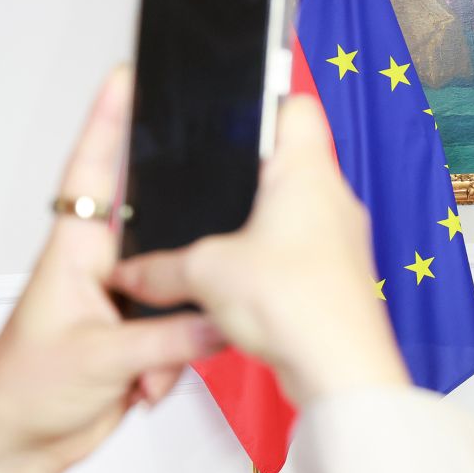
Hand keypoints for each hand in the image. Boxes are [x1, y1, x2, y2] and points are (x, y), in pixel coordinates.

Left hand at [0, 71, 225, 472]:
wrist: (14, 451)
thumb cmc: (24, 391)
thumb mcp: (101, 359)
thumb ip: (170, 336)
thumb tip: (224, 316)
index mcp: (74, 254)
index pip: (93, 172)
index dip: (108, 121)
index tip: (129, 76)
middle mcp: (99, 270)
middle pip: (157, 225)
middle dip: (185, 232)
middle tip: (218, 206)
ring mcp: (121, 304)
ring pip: (180, 288)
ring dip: (182, 326)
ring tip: (157, 359)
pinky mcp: (139, 340)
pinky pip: (184, 333)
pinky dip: (179, 360)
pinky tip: (152, 384)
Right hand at [110, 94, 409, 407]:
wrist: (341, 370)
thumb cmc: (298, 306)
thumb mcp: (205, 274)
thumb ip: (160, 268)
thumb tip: (132, 271)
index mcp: (308, 173)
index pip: (296, 109)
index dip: (262, 102)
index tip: (228, 113)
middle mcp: (334, 200)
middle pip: (289, 163)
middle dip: (245, 176)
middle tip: (206, 183)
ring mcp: (342, 241)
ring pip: (293, 214)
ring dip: (256, 225)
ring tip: (216, 238)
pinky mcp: (338, 278)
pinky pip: (298, 255)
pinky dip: (269, 262)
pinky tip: (238, 280)